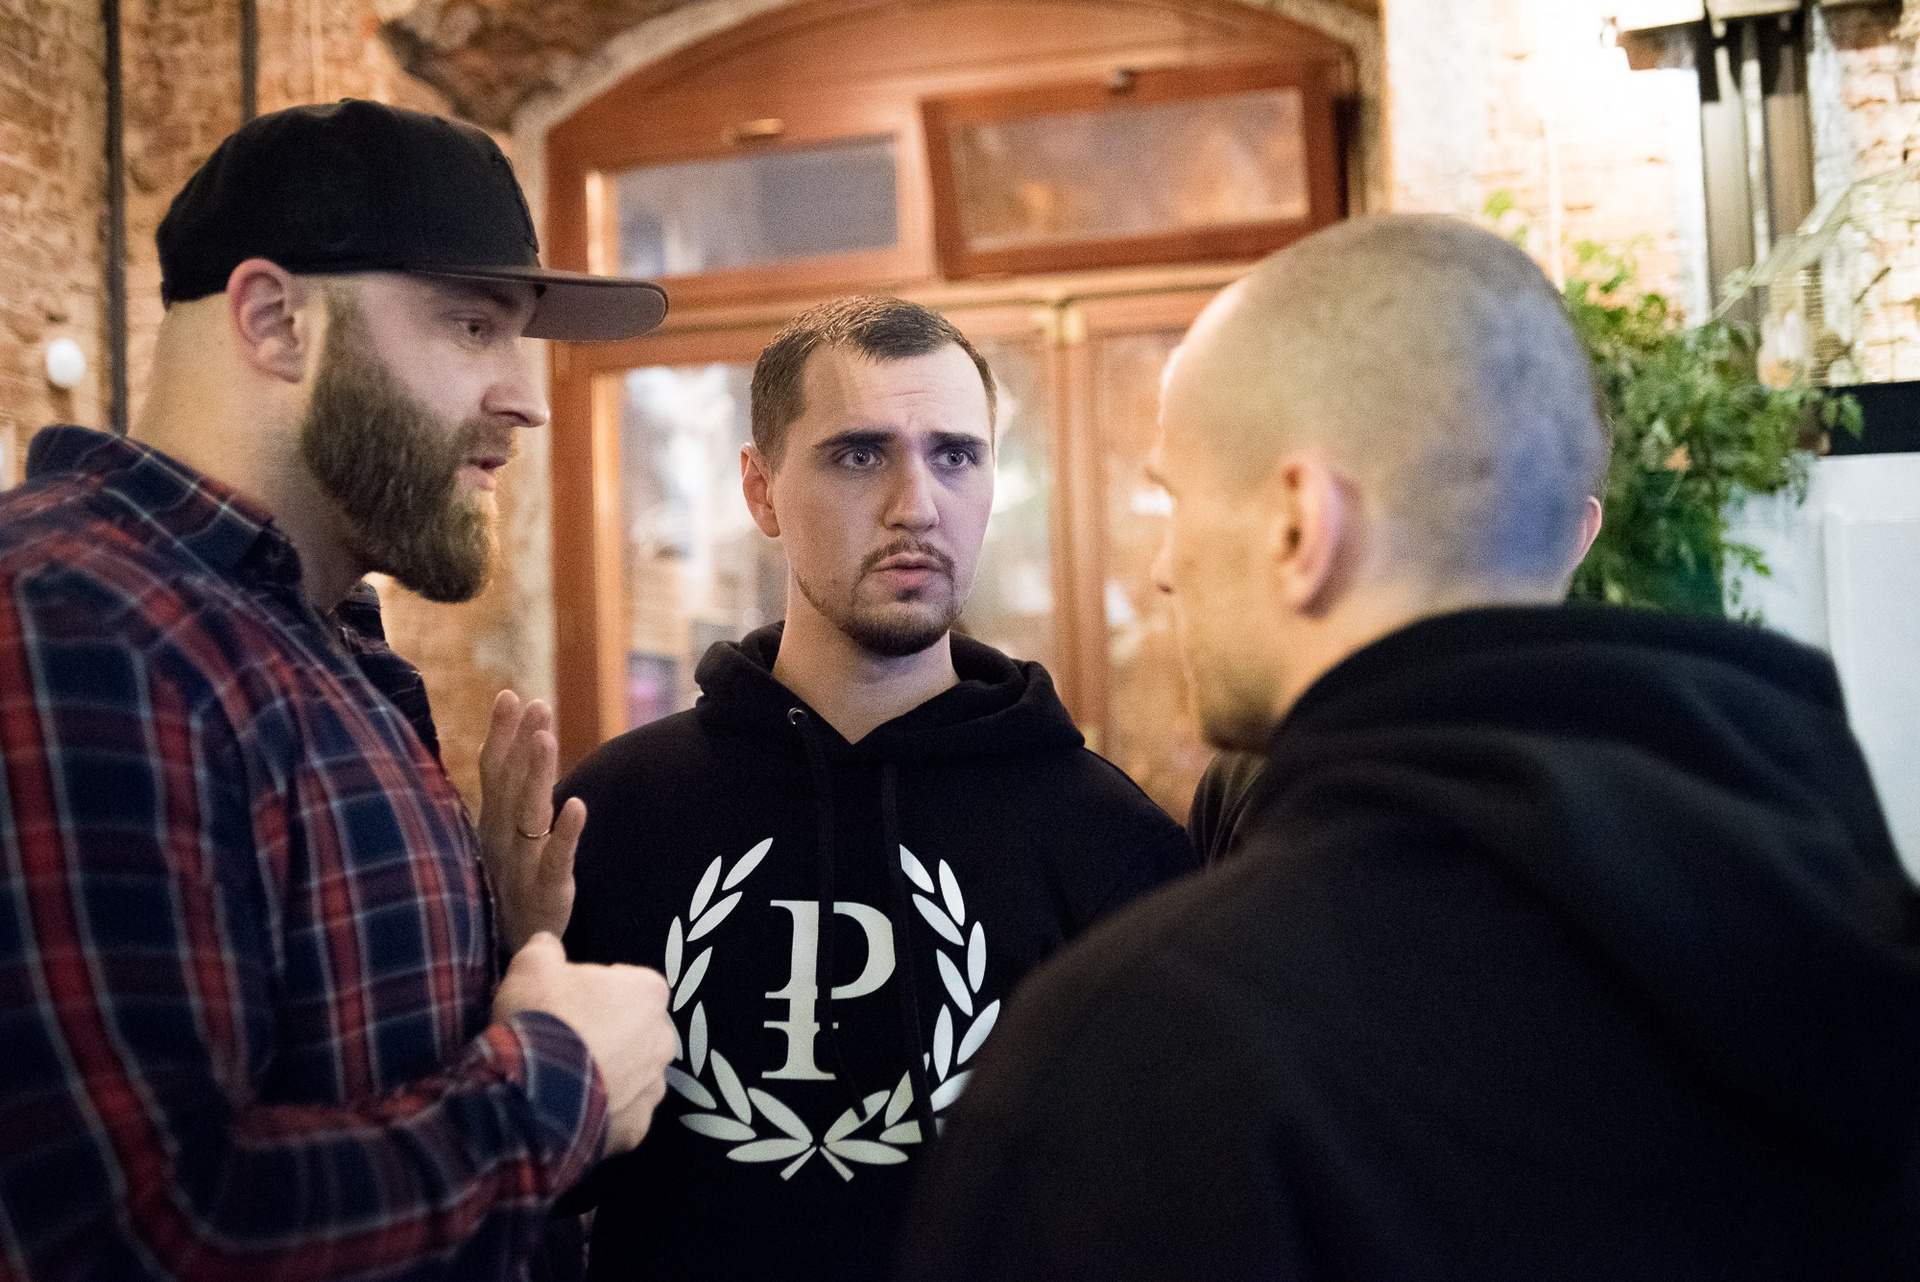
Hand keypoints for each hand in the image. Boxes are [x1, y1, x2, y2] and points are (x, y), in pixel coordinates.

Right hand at [478, 690, 586, 952]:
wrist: (514, 956)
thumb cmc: (509, 891)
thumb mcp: (507, 840)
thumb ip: (512, 796)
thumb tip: (520, 746)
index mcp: (490, 826)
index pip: (492, 772)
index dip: (501, 734)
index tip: (511, 695)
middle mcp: (499, 842)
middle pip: (508, 785)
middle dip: (521, 743)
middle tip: (536, 704)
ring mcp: (521, 867)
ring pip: (528, 816)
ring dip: (536, 775)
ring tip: (547, 738)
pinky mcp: (547, 894)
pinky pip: (555, 861)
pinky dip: (564, 834)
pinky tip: (575, 806)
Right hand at [494, 933, 674, 1154]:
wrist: (533, 1092)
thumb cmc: (542, 1018)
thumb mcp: (532, 966)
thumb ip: (546, 949)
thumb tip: (547, 944)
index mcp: (649, 992)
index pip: (628, 985)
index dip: (595, 993)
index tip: (567, 1003)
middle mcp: (663, 1039)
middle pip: (635, 1030)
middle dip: (608, 1034)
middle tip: (566, 1040)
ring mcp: (652, 1087)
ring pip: (632, 1075)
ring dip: (608, 1075)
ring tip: (566, 1078)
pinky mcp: (637, 1128)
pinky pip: (621, 1115)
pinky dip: (602, 1114)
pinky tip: (572, 1110)